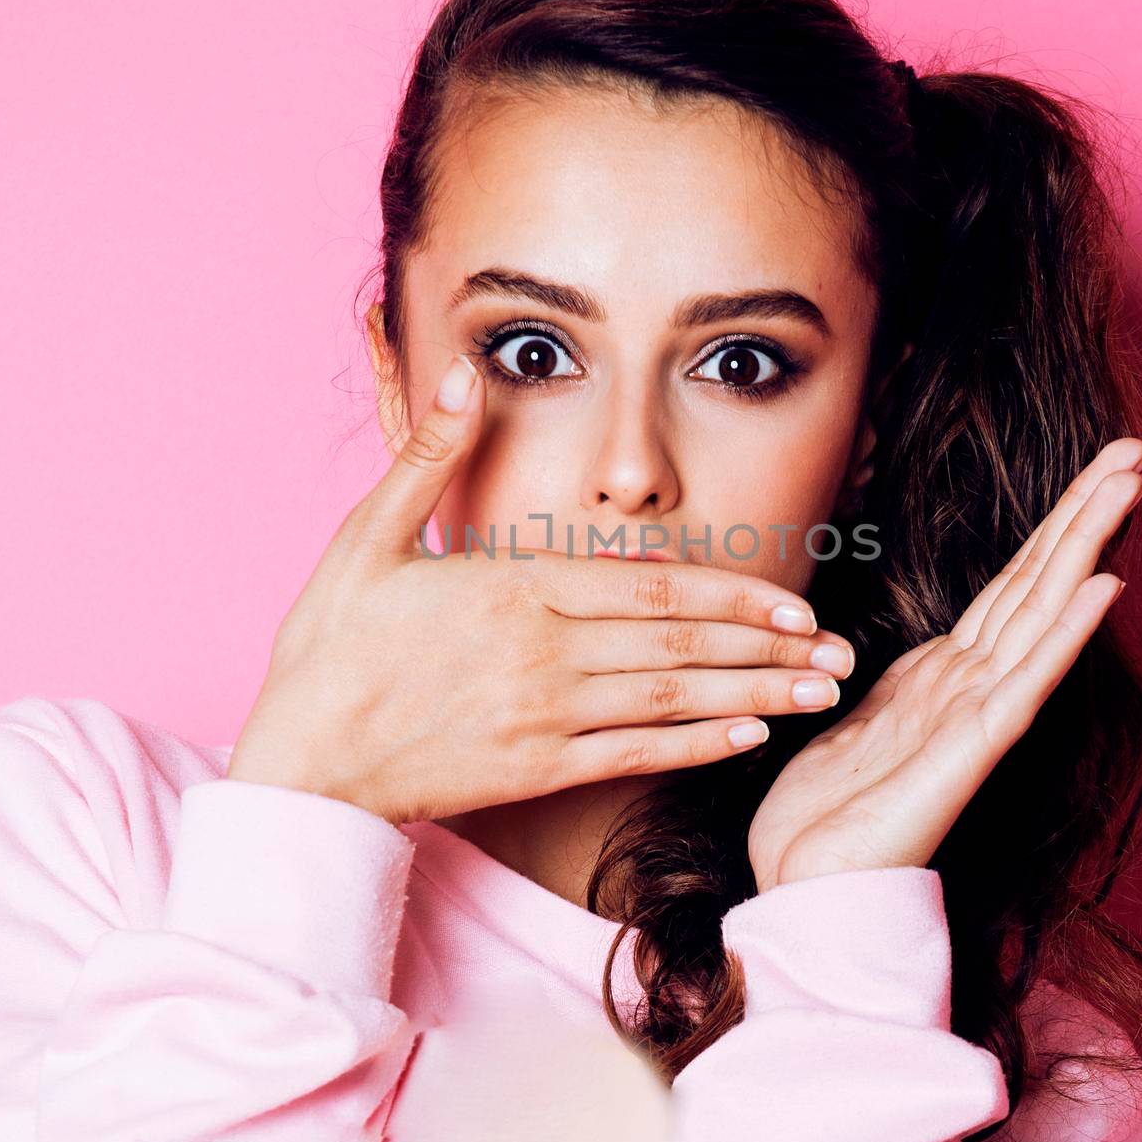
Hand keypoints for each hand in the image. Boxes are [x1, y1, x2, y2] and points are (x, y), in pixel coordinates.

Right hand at [227, 352, 854, 823]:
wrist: (300, 763)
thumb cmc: (332, 647)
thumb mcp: (366, 536)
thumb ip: (427, 455)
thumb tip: (456, 371)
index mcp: (511, 587)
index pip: (649, 585)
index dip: (732, 594)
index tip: (794, 603)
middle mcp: (541, 651)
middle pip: (678, 643)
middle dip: (768, 648)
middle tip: (841, 655)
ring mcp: (541, 715)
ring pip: (669, 699)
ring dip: (753, 694)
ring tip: (819, 695)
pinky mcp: (533, 770)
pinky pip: (631, 756)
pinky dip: (694, 746)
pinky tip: (747, 738)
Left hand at [746, 438, 1141, 891]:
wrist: (802, 889)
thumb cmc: (827, 814)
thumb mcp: (858, 718)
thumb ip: (901, 681)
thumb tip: (931, 648)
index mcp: (942, 675)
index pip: (1011, 585)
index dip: (1053, 526)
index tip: (1097, 470)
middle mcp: (968, 688)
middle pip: (1036, 583)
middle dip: (1083, 514)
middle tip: (1134, 451)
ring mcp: (973, 719)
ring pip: (1039, 616)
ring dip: (1083, 546)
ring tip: (1127, 487)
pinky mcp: (965, 755)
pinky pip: (1021, 682)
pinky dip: (1062, 633)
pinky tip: (1101, 586)